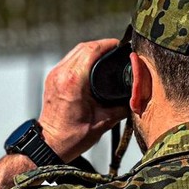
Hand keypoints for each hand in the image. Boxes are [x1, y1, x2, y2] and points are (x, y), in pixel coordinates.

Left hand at [37, 39, 130, 161]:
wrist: (50, 144)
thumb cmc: (72, 137)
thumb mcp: (103, 122)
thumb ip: (122, 107)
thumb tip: (137, 97)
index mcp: (74, 82)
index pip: (92, 50)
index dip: (109, 44)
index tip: (120, 45)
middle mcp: (62, 75)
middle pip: (84, 47)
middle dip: (102, 45)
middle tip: (116, 49)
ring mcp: (54, 75)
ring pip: (75, 51)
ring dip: (91, 50)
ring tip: (106, 54)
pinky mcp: (52, 78)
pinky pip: (69, 60)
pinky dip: (82, 58)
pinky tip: (92, 64)